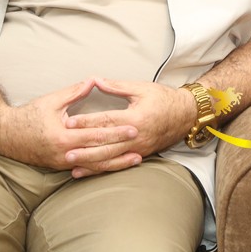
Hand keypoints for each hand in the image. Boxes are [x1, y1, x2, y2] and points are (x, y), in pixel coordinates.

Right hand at [0, 78, 139, 171]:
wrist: (4, 136)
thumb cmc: (27, 116)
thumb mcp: (51, 101)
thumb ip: (74, 91)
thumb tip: (94, 79)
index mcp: (63, 137)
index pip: (96, 134)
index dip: (116, 132)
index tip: (134, 127)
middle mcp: (64, 154)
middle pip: (99, 152)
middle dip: (122, 148)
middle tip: (141, 143)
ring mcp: (62, 163)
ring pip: (95, 165)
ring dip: (116, 163)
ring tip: (136, 159)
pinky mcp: (61, 167)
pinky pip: (86, 168)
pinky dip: (102, 168)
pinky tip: (116, 166)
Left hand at [63, 78, 196, 177]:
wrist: (186, 115)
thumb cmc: (164, 99)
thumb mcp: (141, 88)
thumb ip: (117, 86)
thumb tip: (95, 80)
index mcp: (136, 117)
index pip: (107, 120)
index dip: (87, 121)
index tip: (69, 122)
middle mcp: (137, 136)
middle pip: (106, 143)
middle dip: (84, 148)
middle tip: (64, 149)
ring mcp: (138, 148)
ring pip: (110, 158)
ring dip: (90, 162)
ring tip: (71, 164)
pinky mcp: (139, 155)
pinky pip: (116, 164)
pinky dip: (100, 168)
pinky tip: (86, 171)